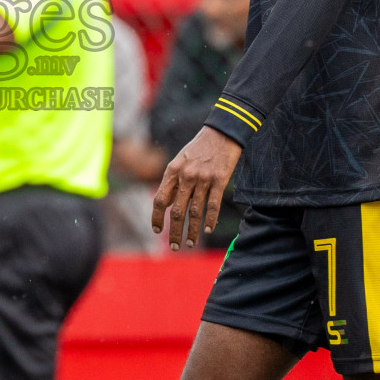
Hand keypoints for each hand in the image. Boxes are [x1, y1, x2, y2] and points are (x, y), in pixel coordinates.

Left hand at [152, 127, 242, 250]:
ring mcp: (203, 179)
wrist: (222, 132)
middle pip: (177, 211)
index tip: (157, 231)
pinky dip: (210, 220)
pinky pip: (213, 205)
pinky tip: (207, 230)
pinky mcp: (219, 180)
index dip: (157, 218)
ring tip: (191, 243)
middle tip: (175, 247)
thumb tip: (168, 203)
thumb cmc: (199, 147)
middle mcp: (186, 176)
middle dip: (175, 232)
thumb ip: (174, 181)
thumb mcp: (180, 160)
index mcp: (172, 171)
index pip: (160, 199)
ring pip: (195, 212)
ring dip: (192, 231)